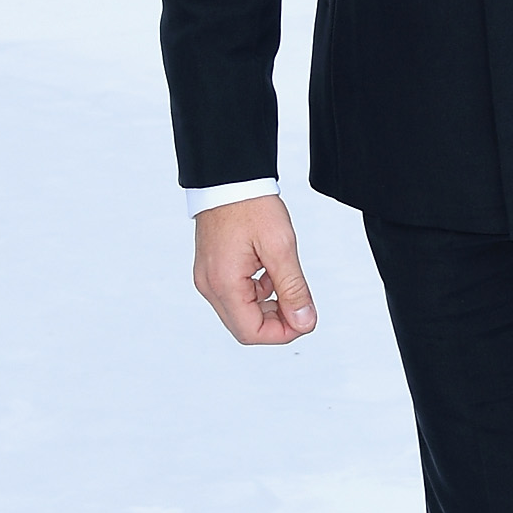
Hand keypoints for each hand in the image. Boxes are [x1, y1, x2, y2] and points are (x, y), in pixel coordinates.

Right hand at [193, 198, 316, 345]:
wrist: (229, 179)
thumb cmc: (249, 205)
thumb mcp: (281, 247)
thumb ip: (293, 289)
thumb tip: (304, 321)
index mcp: (223, 283)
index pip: (252, 332)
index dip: (282, 333)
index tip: (304, 320)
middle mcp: (210, 285)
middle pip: (245, 327)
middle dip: (276, 322)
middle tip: (299, 305)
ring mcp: (208, 278)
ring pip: (241, 313)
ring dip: (268, 307)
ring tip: (284, 281)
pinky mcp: (212, 270)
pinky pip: (235, 295)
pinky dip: (257, 293)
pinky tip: (270, 273)